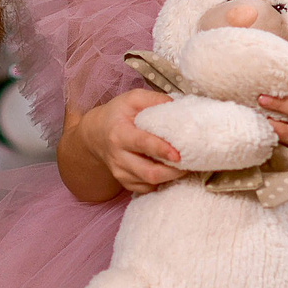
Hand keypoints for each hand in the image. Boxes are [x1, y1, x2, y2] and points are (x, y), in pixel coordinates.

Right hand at [66, 88, 180, 194]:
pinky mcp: (126, 182)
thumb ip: (154, 99)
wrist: (96, 134)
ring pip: (150, 183)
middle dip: (173, 171)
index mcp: (119, 134)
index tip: (178, 154)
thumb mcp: (133, 99)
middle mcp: (118, 157)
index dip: (161, 150)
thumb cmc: (117, 114)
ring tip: (186, 166)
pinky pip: (148, 188)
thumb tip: (178, 105)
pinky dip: (163, 182)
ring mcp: (121, 173)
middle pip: (148, 172)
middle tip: (191, 162)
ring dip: (171, 177)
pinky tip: (171, 171)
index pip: (141, 144)